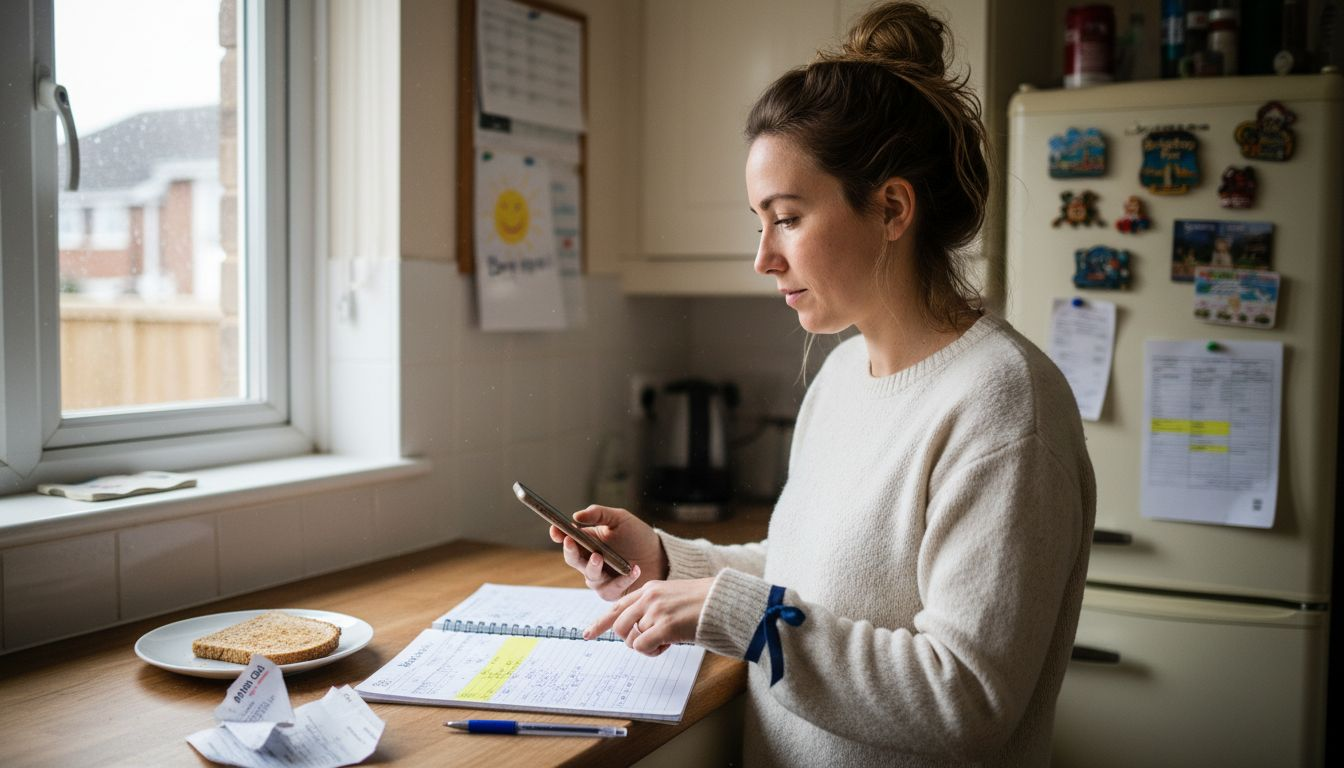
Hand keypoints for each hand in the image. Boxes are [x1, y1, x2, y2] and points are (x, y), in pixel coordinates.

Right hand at [549, 505, 667, 600]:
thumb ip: (599, 514)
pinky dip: (622, 580)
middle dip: (569, 550)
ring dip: (592, 566)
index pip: (567, 538)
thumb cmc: (638, 536)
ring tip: (599, 557)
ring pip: (589, 575)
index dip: (559, 534)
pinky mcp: (612, 592)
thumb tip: (576, 516)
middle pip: (573, 558)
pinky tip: (634, 569)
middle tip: (570, 542)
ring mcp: (600, 577)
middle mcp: (590, 560)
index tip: (555, 529)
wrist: (660, 556)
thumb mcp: (619, 519)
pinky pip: (611, 588)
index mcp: (588, 541)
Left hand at [584, 577, 713, 655]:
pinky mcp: (665, 626)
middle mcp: (649, 598)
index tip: (588, 634)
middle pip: (619, 626)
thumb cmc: (704, 603)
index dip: (600, 622)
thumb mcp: (673, 598)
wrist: (725, 602)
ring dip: (645, 647)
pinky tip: (667, 646)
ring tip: (665, 642)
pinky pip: (642, 647)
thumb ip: (653, 608)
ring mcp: (656, 611)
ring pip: (631, 639)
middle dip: (630, 639)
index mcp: (649, 589)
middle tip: (651, 642)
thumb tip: (638, 633)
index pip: (616, 606)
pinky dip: (651, 652)